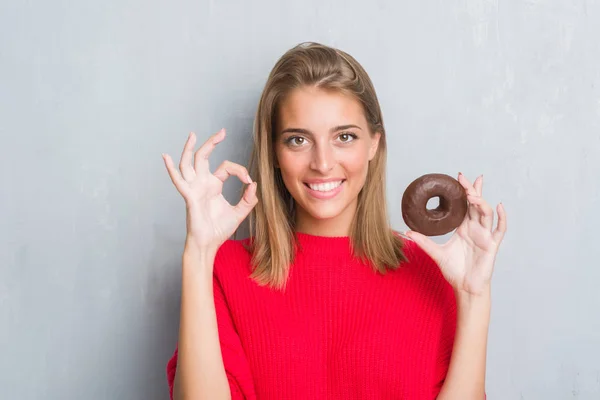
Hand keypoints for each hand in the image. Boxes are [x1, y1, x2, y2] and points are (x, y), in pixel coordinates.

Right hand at [162, 129, 257, 250]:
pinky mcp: (189, 196)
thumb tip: (254, 184)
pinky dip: (171, 169)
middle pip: (204, 157)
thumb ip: (248, 199)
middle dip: (212, 143)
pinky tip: (166, 157)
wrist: (209, 244)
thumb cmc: (220, 229)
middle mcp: (203, 183)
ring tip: (193, 134)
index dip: (240, 171)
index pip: (227, 167)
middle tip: (222, 131)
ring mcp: (194, 188)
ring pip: (189, 163)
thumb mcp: (240, 213)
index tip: (249, 181)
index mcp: (214, 185)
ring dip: (190, 148)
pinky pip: (179, 181)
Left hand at [405, 173, 506, 295]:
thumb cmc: (453, 270)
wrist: (464, 287)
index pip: (465, 205)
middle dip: (472, 190)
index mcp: (463, 228)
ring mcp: (485, 235)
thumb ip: (423, 242)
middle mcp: (475, 228)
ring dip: (481, 202)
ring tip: (472, 195)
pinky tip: (499, 206)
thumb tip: (406, 232)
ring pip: (486, 213)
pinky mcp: (492, 245)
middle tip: (464, 178)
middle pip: (476, 204)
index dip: (464, 191)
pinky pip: (499, 229)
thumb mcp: (436, 253)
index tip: (458, 178)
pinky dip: (501, 217)